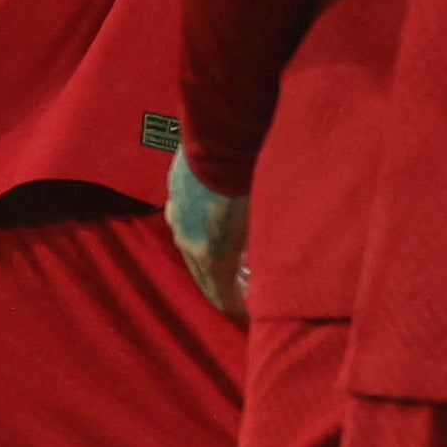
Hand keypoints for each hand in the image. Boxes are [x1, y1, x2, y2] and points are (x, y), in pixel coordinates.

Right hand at [165, 149, 250, 319]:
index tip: (257, 311)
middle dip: (227, 286)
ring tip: (242, 257)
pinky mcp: (176, 192)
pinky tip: (224, 223)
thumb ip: (263, 254)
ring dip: (215, 259)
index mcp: (210, 256)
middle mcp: (187, 241)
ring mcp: (177, 215)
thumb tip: (270, 272)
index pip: (221, 298)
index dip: (240, 308)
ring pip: (195, 249)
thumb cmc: (251, 183)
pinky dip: (206, 233)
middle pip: (205, 278)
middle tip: (251, 289)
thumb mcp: (264, 224)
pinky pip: (190, 222)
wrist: (222, 136)